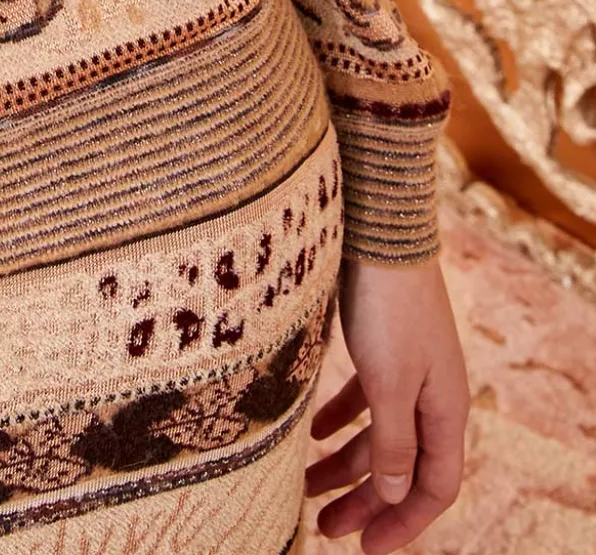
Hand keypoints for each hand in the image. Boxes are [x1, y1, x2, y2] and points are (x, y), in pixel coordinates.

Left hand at [304, 257, 467, 550]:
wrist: (378, 229)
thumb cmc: (388, 304)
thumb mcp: (390, 381)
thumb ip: (394, 441)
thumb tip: (397, 495)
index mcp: (446, 408)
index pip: (436, 486)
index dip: (405, 524)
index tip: (366, 550)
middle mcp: (430, 393)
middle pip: (401, 466)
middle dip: (365, 502)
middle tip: (325, 529)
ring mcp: (405, 368)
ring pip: (377, 434)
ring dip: (344, 464)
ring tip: (305, 489)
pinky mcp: (378, 345)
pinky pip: (361, 399)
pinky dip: (337, 421)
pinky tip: (309, 434)